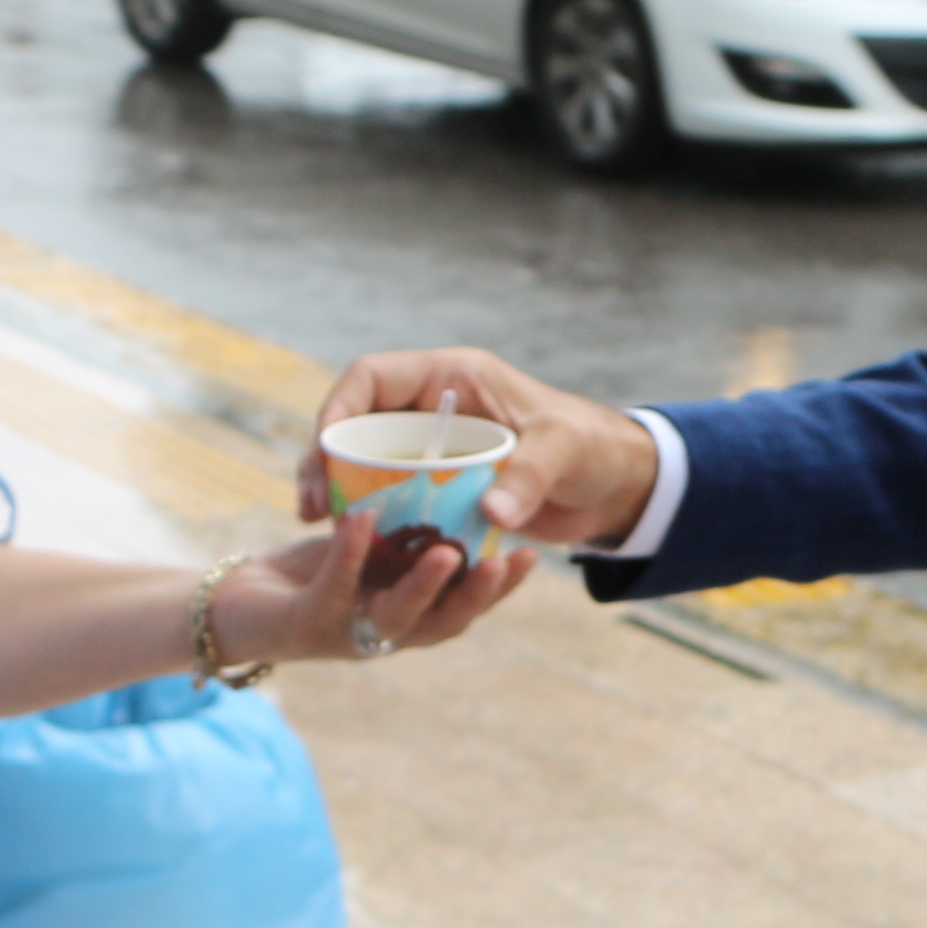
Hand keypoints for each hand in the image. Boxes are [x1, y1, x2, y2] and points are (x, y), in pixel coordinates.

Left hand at [205, 517, 538, 667]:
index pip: (464, 609)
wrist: (235, 605)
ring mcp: (344, 634)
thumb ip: (406, 538)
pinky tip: (364, 518)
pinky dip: (350, 553)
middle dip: (476, 595)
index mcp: (405, 616)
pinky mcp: (304, 624)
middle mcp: (382, 634)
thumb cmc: (308, 575)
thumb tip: (452, 492)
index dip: (499, 591)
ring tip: (444, 550)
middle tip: (506, 562)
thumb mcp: (367, 553)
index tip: (531, 557)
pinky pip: (333, 588)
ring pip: (393, 616)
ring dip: (422, 584)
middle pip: (441, 623)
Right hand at [298, 349, 659, 547]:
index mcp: (450, 378)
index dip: (338, 409)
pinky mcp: (438, 485)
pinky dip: (371, 517)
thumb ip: (529, 477)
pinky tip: (356, 549)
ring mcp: (432, 449)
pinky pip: (390, 496)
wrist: (614, 484)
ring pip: (363, 463)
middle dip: (323, 461)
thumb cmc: (592, 448)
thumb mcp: (563, 453)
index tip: (324, 450)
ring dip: (338, 493)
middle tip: (311, 508)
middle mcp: (432, 409)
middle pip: (355, 425)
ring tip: (320, 527)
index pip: (370, 378)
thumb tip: (492, 513)